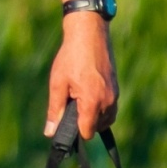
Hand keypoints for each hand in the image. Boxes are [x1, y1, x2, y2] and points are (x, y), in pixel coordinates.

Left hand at [45, 12, 117, 138]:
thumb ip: (55, 110)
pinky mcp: (116, 88)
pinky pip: (110, 108)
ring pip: (105, 119)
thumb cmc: (71, 57)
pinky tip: (87, 94)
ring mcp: (114, 95)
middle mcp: (108, 101)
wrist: (89, 34)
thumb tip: (50, 133)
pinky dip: (100, 108)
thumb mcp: (58, 84)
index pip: (87, 132)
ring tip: (77, 100)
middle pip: (97, 127)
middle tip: (70, 105)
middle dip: (84, 123)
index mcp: (92, 102)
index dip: (75, 132)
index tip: (66, 124)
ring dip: (93, 116)